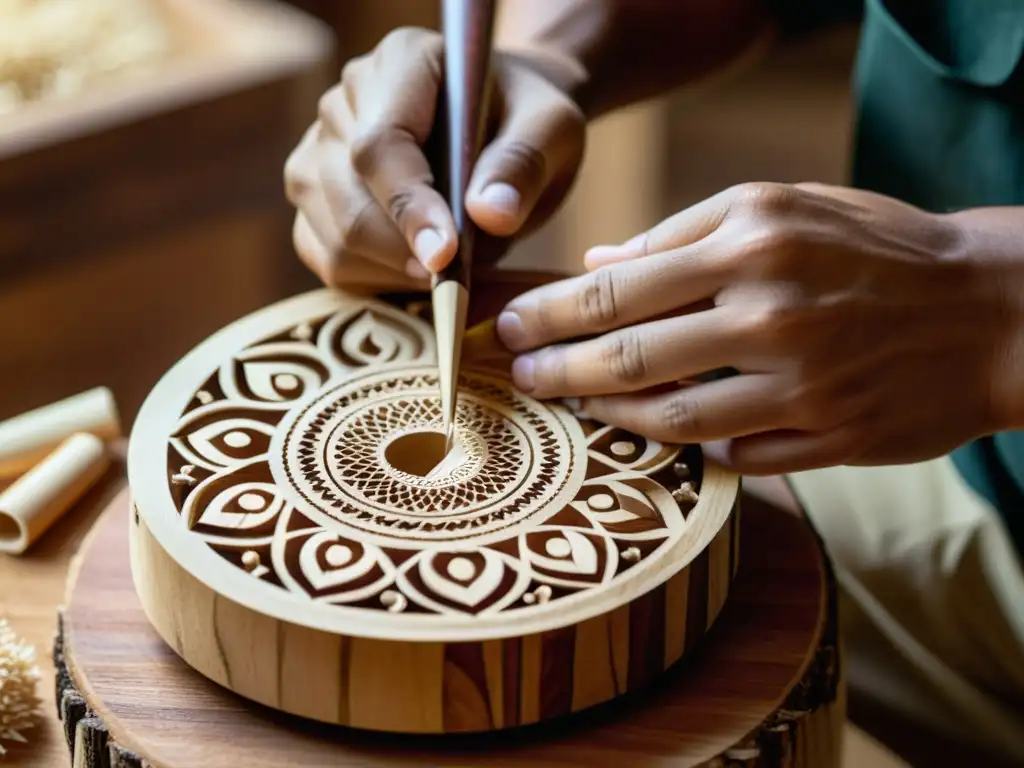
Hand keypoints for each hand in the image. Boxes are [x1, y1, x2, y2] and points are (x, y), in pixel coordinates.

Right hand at [284, 27, 585, 290]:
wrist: (503, 128)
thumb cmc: (525, 123)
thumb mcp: (552, 129)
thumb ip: (524, 163)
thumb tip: (489, 214)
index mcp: (401, 63)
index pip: (381, 145)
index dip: (408, 206)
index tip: (445, 255)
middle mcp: (344, 102)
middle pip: (345, 195)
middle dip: (401, 250)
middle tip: (457, 275)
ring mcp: (317, 149)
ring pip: (332, 235)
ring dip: (391, 269)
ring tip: (447, 264)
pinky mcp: (313, 197)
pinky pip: (326, 257)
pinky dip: (372, 280)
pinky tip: (415, 271)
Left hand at [495, 182, 1008, 474]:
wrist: (992, 308)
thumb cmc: (876, 249)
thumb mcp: (786, 208)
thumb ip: (685, 234)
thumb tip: (597, 263)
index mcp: (754, 239)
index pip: (618, 289)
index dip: (551, 315)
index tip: (510, 327)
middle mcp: (774, 311)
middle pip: (628, 358)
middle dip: (557, 371)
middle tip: (519, 377)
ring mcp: (803, 383)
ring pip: (672, 419)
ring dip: (610, 417)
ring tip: (576, 408)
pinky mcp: (831, 438)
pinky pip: (734, 456)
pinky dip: (693, 447)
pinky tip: (663, 435)